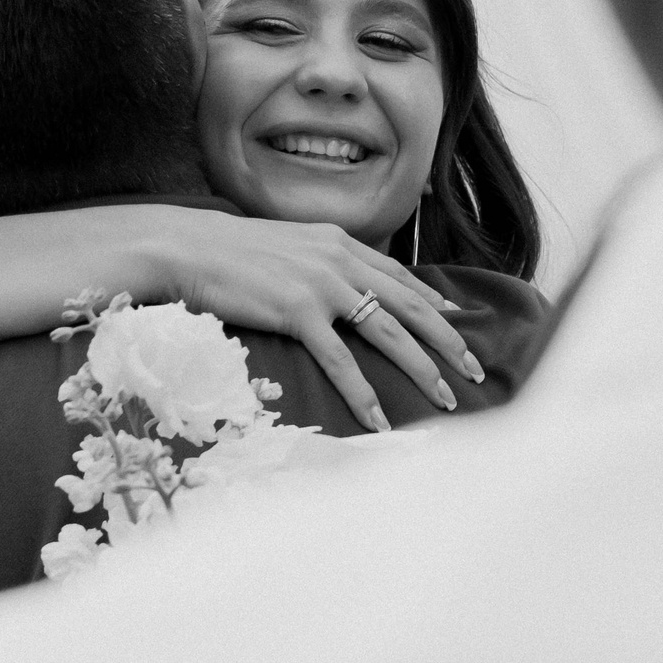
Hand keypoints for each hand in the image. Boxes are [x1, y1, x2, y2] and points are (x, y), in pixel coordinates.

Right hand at [149, 211, 485, 431]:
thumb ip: (320, 262)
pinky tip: (378, 418)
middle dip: (449, 341)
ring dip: (423, 369)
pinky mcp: (298, 312)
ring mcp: (322, 286)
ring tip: (446, 399)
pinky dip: (363, 393)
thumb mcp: (287, 244)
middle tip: (474, 370)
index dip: (434, 304)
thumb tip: (341, 286)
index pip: (401, 276)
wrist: (188, 246)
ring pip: (390, 334)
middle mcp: (341, 261)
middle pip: (412, 306)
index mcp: (340, 243)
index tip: (459, 325)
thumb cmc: (228, 251)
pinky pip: (341, 361)